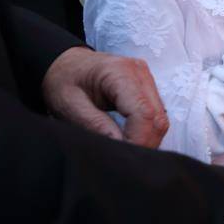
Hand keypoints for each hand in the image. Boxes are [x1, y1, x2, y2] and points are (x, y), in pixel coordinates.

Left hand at [42, 47, 168, 147]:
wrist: (66, 63)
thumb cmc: (63, 81)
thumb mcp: (70, 105)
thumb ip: (95, 125)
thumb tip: (120, 148)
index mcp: (119, 73)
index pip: (143, 112)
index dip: (138, 140)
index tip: (122, 158)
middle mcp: (140, 73)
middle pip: (157, 116)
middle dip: (145, 143)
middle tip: (123, 161)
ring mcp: (146, 78)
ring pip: (160, 117)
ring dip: (147, 139)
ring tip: (125, 152)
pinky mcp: (147, 86)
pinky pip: (156, 113)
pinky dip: (147, 131)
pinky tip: (130, 140)